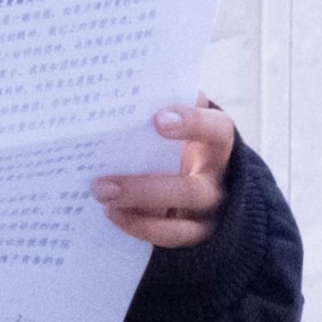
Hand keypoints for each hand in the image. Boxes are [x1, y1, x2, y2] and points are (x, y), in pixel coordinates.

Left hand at [93, 100, 237, 251]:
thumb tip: (134, 83)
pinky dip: (140, 226)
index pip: (217, 131)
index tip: (157, 118)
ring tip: (101, 197)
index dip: (192, 124)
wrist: (206, 181)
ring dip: (138, 210)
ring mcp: (208, 213)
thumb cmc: (182, 143)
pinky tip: (112, 214)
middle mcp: (219, 181)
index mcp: (218, 145)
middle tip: (102, 181)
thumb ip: (166, 104)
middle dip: (146, 188)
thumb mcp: (182, 123)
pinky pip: (170, 237)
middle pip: (193, 190)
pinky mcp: (194, 234)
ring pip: (181, 222)